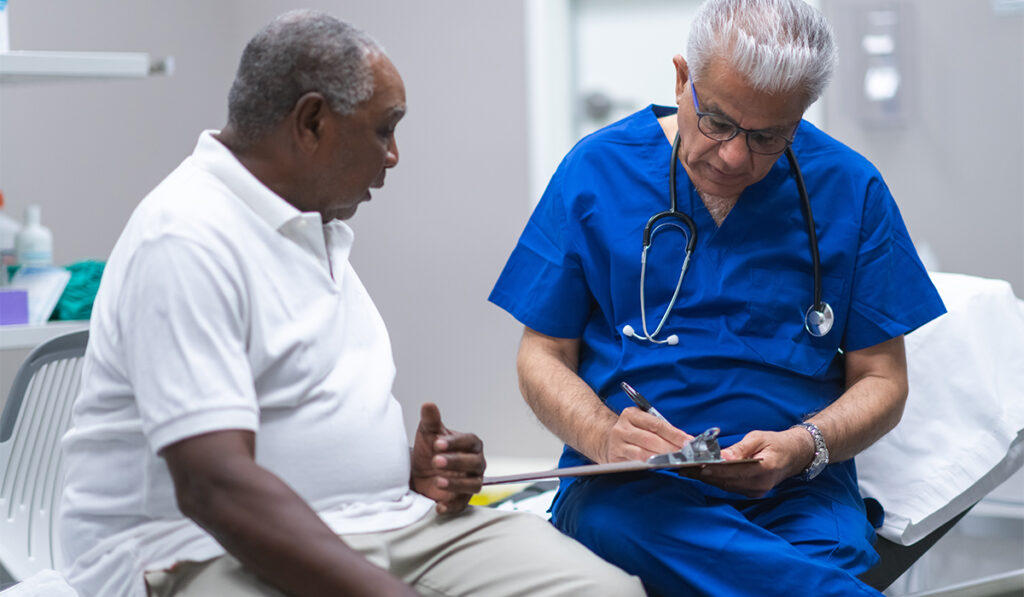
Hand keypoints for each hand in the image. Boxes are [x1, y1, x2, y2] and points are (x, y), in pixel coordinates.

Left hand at [410, 402, 484, 513]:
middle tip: (435, 460)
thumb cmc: (430, 449)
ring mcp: (471, 482)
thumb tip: (428, 405)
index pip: (469, 441)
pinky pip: (461, 504)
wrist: (420, 472)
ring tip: (438, 481)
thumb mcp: (428, 434)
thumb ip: (431, 420)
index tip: (437, 443)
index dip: (455, 443)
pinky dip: (450, 506)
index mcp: (471, 444)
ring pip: (473, 484)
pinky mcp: (462, 499)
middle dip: (455, 462)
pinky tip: (438, 506)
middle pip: (474, 463)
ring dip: (456, 483)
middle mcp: (476, 463)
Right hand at [596, 407, 692, 463]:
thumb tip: (687, 441)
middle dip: (670, 449)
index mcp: (631, 414)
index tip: (689, 442)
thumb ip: (663, 430)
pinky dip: (649, 466)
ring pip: (642, 453)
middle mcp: (621, 428)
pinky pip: (635, 464)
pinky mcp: (615, 459)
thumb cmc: (633, 432)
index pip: (656, 424)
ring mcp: (617, 444)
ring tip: (676, 463)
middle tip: (686, 456)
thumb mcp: (643, 423)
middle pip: (650, 439)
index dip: (674, 434)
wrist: (606, 440)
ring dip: (661, 459)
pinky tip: (660, 468)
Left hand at [696, 428, 813, 496]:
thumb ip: (741, 448)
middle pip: (726, 481)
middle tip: (683, 468)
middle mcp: (760, 485)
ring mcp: (756, 491)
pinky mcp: (752, 493)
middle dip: (703, 475)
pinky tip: (701, 474)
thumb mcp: (759, 438)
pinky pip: (729, 488)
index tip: (696, 465)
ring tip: (686, 471)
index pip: (734, 471)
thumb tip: (723, 456)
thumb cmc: (776, 443)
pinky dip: (715, 480)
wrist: (794, 455)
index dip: (714, 469)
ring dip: (706, 479)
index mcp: (765, 469)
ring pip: (725, 486)